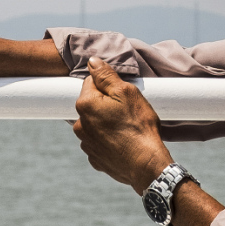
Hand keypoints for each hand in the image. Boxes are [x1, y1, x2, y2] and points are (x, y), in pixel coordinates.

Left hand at [72, 57, 172, 193]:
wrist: (145, 163)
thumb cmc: (138, 125)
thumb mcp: (127, 92)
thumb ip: (106, 76)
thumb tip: (91, 61)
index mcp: (85, 104)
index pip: (91, 82)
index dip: (110, 85)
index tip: (123, 93)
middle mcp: (79, 124)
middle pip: (93, 103)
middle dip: (107, 104)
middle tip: (128, 110)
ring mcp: (86, 143)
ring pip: (96, 123)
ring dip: (108, 122)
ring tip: (128, 127)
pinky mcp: (94, 158)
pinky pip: (100, 142)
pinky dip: (110, 139)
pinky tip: (125, 141)